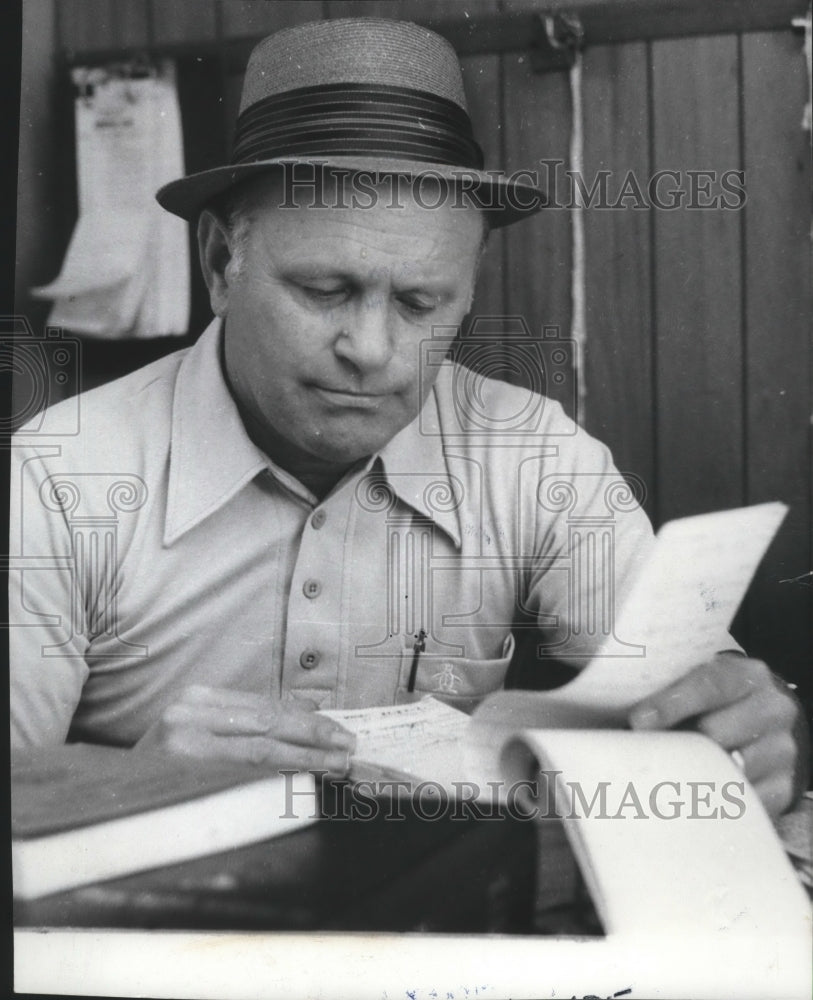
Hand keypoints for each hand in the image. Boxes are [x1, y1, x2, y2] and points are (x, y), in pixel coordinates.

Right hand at [135, 684, 355, 776]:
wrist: (112, 800)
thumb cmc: (163, 769)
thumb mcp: (199, 732)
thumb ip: (245, 724)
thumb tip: (306, 716)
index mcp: (196, 699)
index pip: (265, 707)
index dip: (307, 719)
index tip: (338, 728)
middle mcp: (188, 715)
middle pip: (268, 724)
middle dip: (315, 736)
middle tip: (349, 746)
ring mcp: (184, 746)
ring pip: (261, 751)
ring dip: (307, 758)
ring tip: (339, 764)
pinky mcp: (183, 778)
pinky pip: (243, 779)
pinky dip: (280, 780)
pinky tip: (306, 783)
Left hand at [628, 653, 808, 817]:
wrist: (764, 719)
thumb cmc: (717, 701)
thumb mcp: (699, 682)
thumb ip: (670, 691)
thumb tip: (626, 715)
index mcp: (747, 676)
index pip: (710, 685)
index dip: (672, 703)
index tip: (639, 721)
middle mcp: (772, 709)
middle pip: (718, 732)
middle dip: (680, 743)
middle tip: (647, 752)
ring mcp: (782, 749)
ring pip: (731, 770)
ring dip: (695, 775)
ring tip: (667, 775)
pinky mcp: (784, 786)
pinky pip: (745, 801)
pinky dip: (716, 802)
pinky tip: (693, 797)